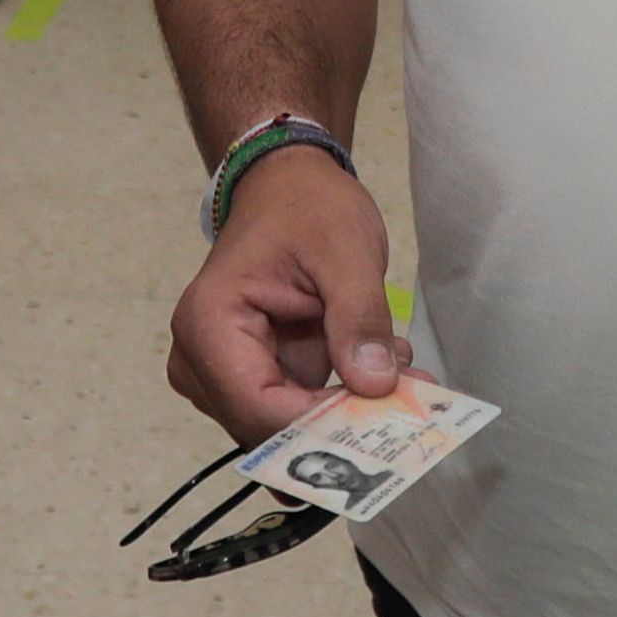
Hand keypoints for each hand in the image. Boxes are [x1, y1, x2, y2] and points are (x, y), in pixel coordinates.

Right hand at [166, 144, 410, 444]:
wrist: (288, 188)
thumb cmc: (308, 208)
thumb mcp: (347, 253)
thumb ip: (360, 319)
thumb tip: (376, 386)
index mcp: (209, 324)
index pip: (258, 407)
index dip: (319, 427)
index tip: (383, 422)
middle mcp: (201, 361)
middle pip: (268, 427)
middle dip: (341, 426)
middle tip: (414, 407)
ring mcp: (222, 374)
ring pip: (285, 427)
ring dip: (348, 414)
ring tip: (408, 379)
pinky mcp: (252, 377)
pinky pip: (296, 409)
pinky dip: (343, 400)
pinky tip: (385, 371)